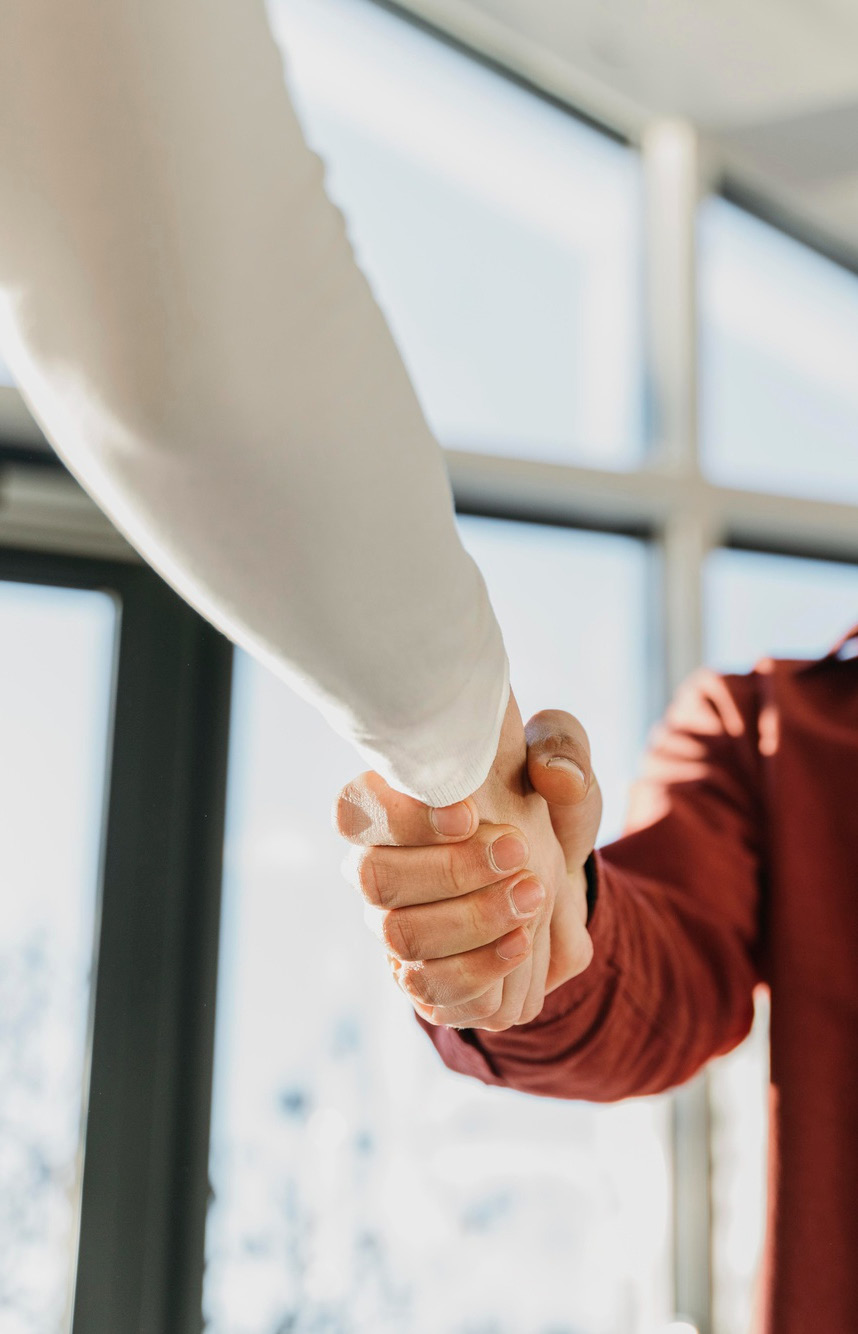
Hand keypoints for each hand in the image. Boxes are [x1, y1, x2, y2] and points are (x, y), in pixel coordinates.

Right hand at [335, 695, 601, 1030]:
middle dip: (450, 870)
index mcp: (393, 806)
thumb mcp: (563, 768)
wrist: (565, 889)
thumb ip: (563, 749)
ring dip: (472, 919)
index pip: (356, 809)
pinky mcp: (425, 981)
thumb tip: (557, 777)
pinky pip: (428, 989)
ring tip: (533, 896)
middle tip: (519, 854)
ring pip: (400, 936)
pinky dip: (478, 969)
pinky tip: (521, 943)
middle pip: (373, 877)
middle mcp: (380, 869)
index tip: (470, 813)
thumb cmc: (545, 814)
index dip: (402, 815)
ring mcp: (396, 929)